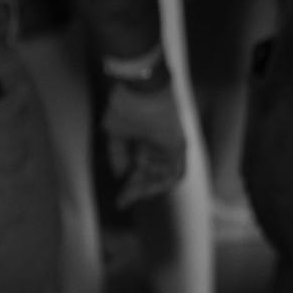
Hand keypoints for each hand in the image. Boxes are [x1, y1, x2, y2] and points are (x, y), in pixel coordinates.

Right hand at [99, 78, 187, 208]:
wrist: (141, 90)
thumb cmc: (126, 107)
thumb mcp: (115, 134)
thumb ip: (117, 156)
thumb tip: (120, 175)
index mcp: (144, 143)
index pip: (139, 171)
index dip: (129, 186)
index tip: (119, 201)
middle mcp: (158, 148)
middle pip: (150, 176)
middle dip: (136, 190)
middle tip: (122, 201)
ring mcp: (169, 148)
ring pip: (163, 177)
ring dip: (149, 189)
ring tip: (134, 195)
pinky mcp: (178, 146)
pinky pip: (176, 171)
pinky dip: (165, 182)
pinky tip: (150, 190)